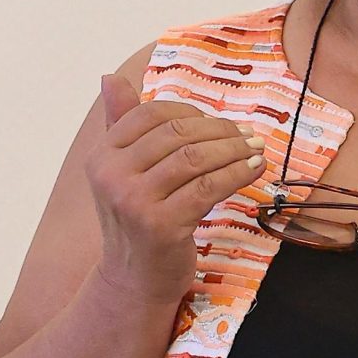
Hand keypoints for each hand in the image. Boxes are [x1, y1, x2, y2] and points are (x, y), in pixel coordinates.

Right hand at [88, 73, 265, 312]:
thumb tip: (110, 77)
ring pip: (195, 158)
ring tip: (255, 150)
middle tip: (247, 135)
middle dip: (219, 130)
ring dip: (233, 149)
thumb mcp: (123, 171)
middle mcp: (112, 176)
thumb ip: (120, 124)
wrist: (134, 280)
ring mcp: (135, 202)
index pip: (152, 114)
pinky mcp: (162, 225)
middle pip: (177, 134)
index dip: (191, 113)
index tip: (218, 123)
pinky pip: (208, 187)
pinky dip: (236, 173)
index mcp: (102, 155)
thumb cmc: (136, 221)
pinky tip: (253, 170)